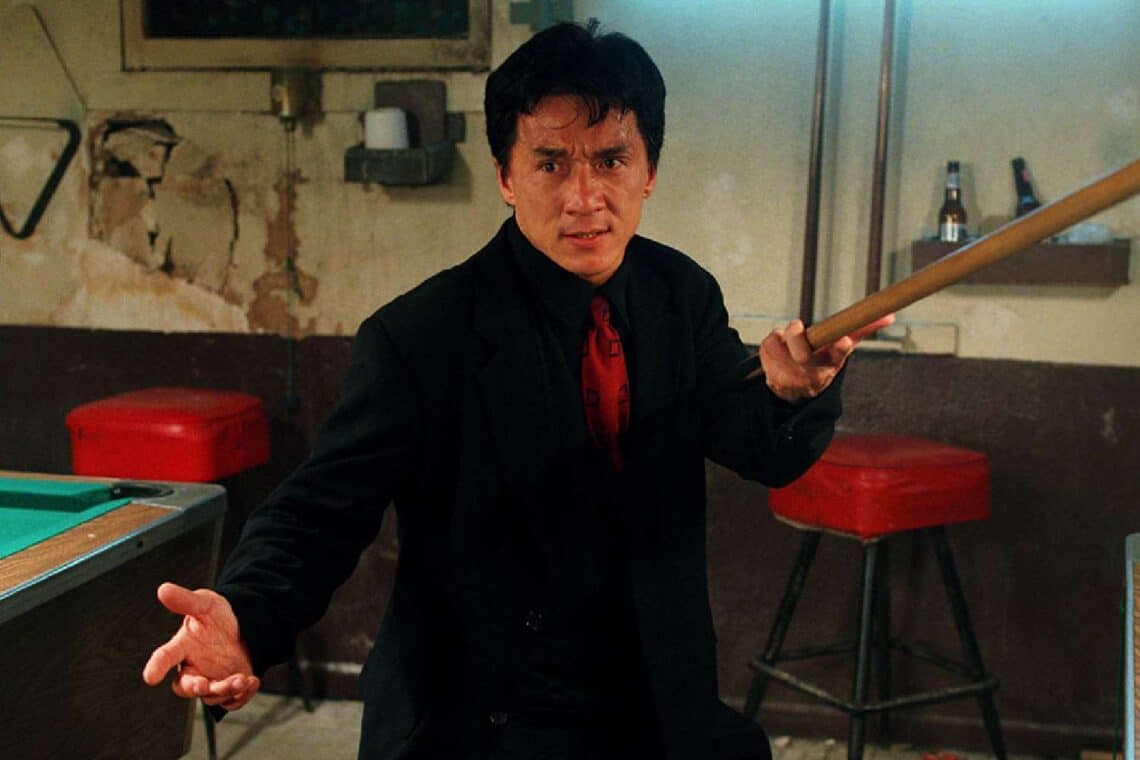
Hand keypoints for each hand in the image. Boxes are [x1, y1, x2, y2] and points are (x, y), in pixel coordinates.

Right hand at [142, 582, 260, 710]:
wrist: (243, 627)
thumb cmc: (216, 617)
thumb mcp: (205, 604)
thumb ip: (185, 600)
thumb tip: (163, 589)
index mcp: (182, 647)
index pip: (164, 657)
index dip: (156, 667)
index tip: (150, 677)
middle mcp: (192, 668)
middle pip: (185, 686)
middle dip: (194, 688)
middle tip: (204, 684)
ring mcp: (210, 680)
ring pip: (211, 695)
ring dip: (225, 690)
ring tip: (242, 678)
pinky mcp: (227, 689)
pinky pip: (231, 700)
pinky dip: (242, 695)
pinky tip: (252, 682)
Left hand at [760, 314, 894, 402]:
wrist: (794, 394)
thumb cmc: (821, 365)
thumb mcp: (840, 352)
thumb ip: (861, 332)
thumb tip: (890, 316)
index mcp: (830, 364)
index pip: (838, 355)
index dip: (841, 348)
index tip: (844, 340)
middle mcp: (810, 372)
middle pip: (802, 353)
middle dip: (797, 336)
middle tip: (797, 324)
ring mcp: (788, 374)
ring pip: (781, 342)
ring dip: (783, 335)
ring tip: (789, 339)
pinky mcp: (770, 369)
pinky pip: (768, 343)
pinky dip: (773, 340)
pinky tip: (779, 348)